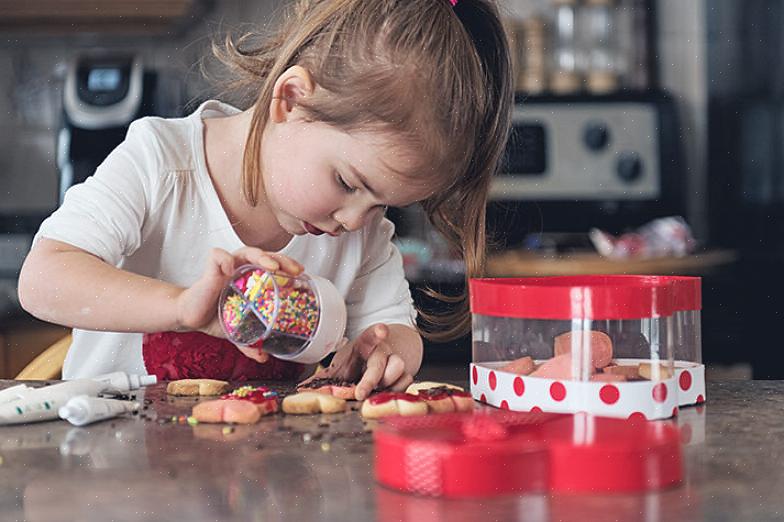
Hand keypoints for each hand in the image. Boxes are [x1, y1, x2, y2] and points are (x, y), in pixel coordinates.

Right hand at [175, 246, 303, 362]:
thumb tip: (263, 357)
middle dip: (283, 260)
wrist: (190, 316)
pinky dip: (226, 260)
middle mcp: (243, 269)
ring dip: (261, 256)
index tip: (301, 275)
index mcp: (253, 280)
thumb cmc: (214, 317)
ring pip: (248, 251)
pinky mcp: (211, 268)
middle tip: (294, 271)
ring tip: (271, 266)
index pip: (276, 266)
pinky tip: (231, 270)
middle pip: (268, 256)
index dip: (289, 268)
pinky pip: (218, 256)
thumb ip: (250, 343)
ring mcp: (227, 266)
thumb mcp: (236, 331)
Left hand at [299, 324, 413, 399]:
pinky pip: (407, 380)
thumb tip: (301, 389)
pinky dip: (397, 390)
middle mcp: (381, 351)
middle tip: (360, 393)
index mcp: (364, 345)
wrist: (380, 362)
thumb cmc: (355, 365)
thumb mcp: (338, 368)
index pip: (370, 335)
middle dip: (371, 378)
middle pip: (381, 360)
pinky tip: (387, 394)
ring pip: (399, 369)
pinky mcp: (404, 373)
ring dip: (386, 385)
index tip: (382, 330)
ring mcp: (394, 361)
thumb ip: (322, 379)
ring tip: (375, 393)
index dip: (376, 333)